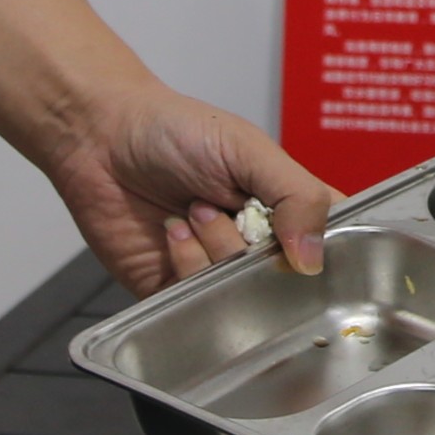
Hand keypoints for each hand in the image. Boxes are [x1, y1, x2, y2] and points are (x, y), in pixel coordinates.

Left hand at [41, 77, 333, 295]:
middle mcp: (257, 244)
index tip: (314, 250)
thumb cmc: (173, 129)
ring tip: (192, 211)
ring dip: (217, 252)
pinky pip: (197, 304)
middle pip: (290, 281)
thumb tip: (313, 258)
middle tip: (234, 211)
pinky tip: (173, 233)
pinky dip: (187, 267)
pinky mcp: (175, 290)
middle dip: (260, 252)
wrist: (99, 138)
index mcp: (288, 207)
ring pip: (243, 296)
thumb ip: (295, 195)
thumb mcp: (248, 148)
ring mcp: (219, 269)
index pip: (335, 245)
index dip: (332, 256)